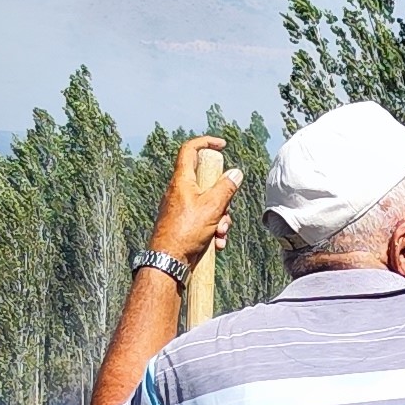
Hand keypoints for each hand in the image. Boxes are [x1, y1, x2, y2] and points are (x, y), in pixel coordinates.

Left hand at [150, 136, 240, 261]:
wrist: (168, 261)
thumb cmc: (185, 232)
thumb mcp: (212, 207)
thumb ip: (226, 187)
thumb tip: (235, 173)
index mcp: (182, 181)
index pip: (190, 150)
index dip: (206, 142)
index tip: (222, 146)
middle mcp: (180, 192)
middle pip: (207, 182)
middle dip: (223, 198)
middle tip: (225, 209)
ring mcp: (182, 208)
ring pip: (209, 204)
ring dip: (221, 218)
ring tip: (219, 232)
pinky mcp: (185, 223)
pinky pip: (205, 220)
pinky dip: (214, 230)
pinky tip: (216, 243)